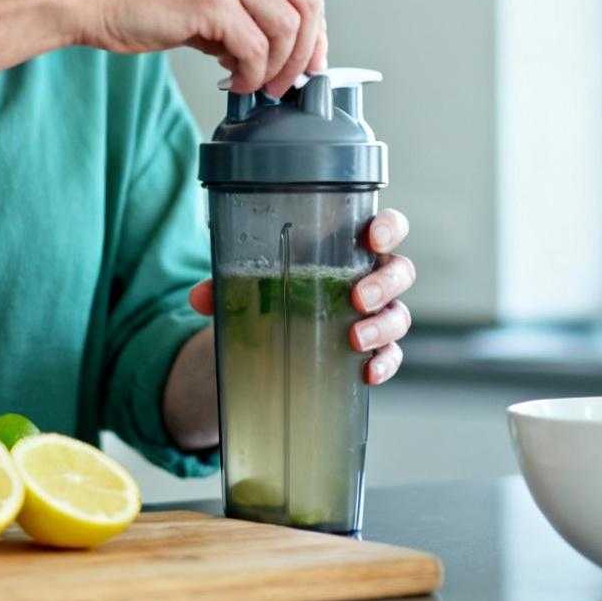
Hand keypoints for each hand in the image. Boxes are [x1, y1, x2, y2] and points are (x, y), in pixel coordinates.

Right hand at [61, 0, 326, 97]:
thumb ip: (244, 9)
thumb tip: (282, 52)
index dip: (316, 29)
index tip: (308, 62)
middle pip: (309, 2)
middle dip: (304, 51)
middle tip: (286, 82)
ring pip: (287, 28)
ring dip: (276, 68)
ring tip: (253, 84)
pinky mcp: (210, 1)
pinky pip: (255, 48)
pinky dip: (251, 74)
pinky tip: (232, 83)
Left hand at [188, 208, 414, 385]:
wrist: (277, 336)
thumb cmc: (279, 288)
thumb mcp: (252, 281)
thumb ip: (227, 282)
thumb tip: (200, 298)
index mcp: (349, 247)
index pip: (385, 228)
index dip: (388, 227)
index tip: (374, 236)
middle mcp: (371, 277)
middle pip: (400, 271)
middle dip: (384, 283)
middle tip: (357, 297)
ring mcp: (376, 315)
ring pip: (400, 315)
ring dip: (383, 326)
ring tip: (355, 339)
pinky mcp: (375, 349)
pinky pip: (392, 356)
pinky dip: (385, 364)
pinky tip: (367, 373)